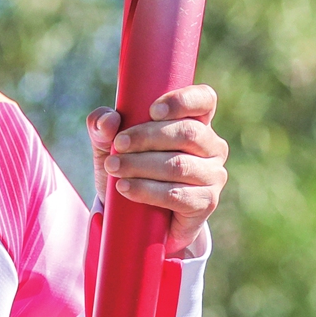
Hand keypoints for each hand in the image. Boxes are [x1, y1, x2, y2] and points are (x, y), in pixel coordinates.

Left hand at [87, 84, 227, 255]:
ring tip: (114, 167)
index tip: (152, 110)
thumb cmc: (129, 167)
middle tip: (118, 145)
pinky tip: (125, 188)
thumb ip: (102, 125)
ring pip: (179, 165)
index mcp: (195, 121)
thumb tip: (109, 120)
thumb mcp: (109, 143)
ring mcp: (213, 175)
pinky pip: (177, 195)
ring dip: (141, 165)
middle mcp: (212, 146)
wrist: (137, 216)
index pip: (204, 100)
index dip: (183, 101)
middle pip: (188, 133)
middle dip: (147, 137)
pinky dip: (147, 190)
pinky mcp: (205, 202)